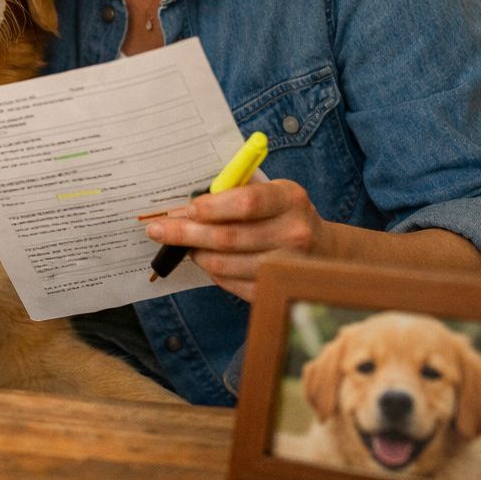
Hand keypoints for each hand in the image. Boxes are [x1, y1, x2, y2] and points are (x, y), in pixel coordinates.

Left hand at [143, 179, 326, 300]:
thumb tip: (182, 208)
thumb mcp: (268, 190)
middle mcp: (294, 233)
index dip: (210, 207)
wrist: (323, 248)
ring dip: (196, 254)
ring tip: (185, 245)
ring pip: (225, 264)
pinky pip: (231, 284)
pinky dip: (212, 272)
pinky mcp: (276, 289)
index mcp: (290, 199)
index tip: (184, 209)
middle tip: (157, 230)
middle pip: (228, 237)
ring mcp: (288, 266)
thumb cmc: (281, 213)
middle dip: (185, 233)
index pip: (245, 203)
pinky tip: (206, 259)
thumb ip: (232, 191)